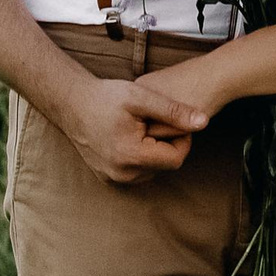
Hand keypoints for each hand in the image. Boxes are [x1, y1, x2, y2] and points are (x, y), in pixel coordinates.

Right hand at [57, 71, 208, 185]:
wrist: (70, 104)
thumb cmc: (105, 97)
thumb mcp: (141, 98)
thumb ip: (174, 111)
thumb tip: (204, 122)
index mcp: (132, 156)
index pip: (177, 158)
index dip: (182, 139)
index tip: (176, 121)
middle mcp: (123, 174)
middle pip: (165, 165)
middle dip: (168, 144)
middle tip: (157, 122)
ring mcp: (113, 178)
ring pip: (153, 170)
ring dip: (155, 152)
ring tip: (143, 128)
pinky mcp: (107, 177)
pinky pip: (137, 171)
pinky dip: (141, 157)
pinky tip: (133, 137)